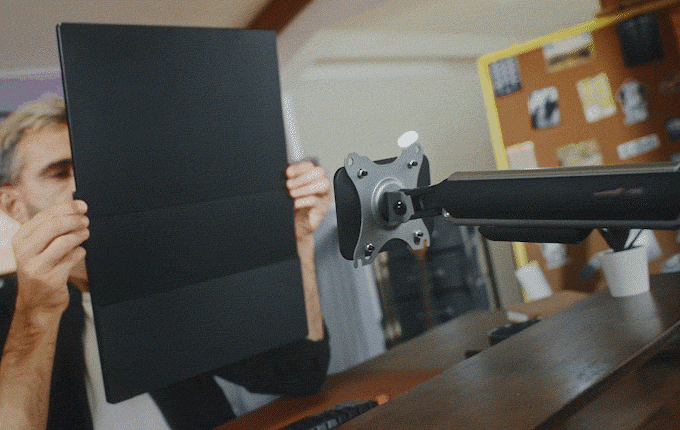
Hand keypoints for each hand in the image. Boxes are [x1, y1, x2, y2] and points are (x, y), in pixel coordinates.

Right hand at [11, 200, 88, 316]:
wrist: (37, 302)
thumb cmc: (41, 269)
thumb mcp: (36, 248)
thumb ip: (50, 230)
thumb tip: (75, 208)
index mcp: (19, 240)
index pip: (44, 216)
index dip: (66, 208)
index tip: (81, 206)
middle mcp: (24, 253)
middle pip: (54, 227)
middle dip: (74, 220)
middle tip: (86, 220)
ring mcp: (37, 267)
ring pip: (64, 242)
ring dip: (79, 235)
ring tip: (86, 233)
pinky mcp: (51, 279)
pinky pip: (72, 258)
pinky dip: (80, 252)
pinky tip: (79, 252)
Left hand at [286, 161, 330, 241]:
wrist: (296, 225)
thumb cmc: (293, 206)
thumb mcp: (290, 190)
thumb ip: (289, 180)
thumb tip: (284, 173)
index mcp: (312, 177)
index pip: (310, 165)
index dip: (298, 168)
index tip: (287, 174)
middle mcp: (321, 184)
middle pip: (319, 172)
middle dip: (302, 177)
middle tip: (289, 185)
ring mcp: (324, 196)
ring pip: (321, 184)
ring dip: (303, 188)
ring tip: (291, 194)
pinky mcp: (322, 208)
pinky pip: (315, 201)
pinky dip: (302, 201)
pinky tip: (294, 203)